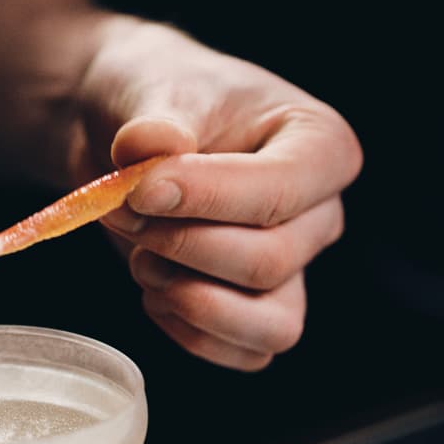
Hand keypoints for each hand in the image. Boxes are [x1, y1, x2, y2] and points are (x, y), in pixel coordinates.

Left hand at [73, 18, 361, 369]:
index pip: (279, 194)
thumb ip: (155, 121)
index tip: (139, 188)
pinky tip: (154, 290)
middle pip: (267, 263)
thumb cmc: (156, 100)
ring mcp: (294, 270)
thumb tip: (149, 148)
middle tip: (123, 213)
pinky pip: (243, 354)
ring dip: (191, 301)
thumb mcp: (151, 89)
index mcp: (320, 146)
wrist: (126, 139)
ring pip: (268, 325)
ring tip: (144, 258)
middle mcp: (319, 215)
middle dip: (182, 247)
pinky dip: (190, 333)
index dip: (205, 200)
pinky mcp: (258, 311)